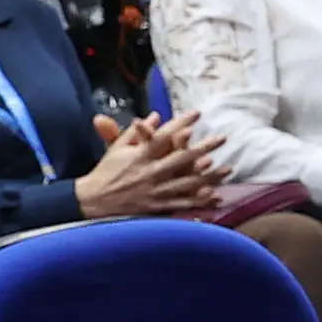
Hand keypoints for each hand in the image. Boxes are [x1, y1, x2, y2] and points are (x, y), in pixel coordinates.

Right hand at [74, 113, 221, 218]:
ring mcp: (155, 191)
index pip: (163, 136)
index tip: (197, 113)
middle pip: (181, 158)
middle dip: (204, 147)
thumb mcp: (118, 149)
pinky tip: (215, 196)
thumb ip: (137, 132)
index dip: (181, 123)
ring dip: (209, 176)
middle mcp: (149, 172)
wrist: (92, 202)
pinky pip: (181, 204)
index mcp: (139, 156)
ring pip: (187, 183)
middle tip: (223, 138)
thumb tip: (155, 116)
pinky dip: (199, 201)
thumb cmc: (106, 172)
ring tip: (228, 169)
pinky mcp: (157, 207)